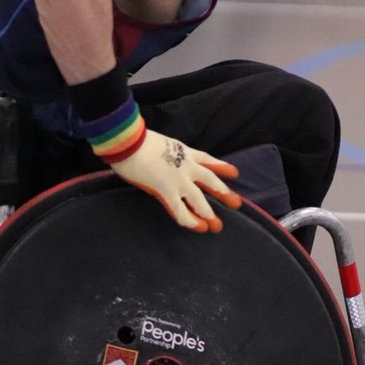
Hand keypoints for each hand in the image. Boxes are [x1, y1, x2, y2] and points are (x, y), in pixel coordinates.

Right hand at [107, 129, 241, 232]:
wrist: (129, 140)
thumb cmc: (134, 136)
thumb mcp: (159, 141)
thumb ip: (164, 150)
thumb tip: (158, 157)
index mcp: (183, 150)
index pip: (207, 159)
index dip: (221, 166)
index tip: (234, 173)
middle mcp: (186, 165)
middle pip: (210, 179)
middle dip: (223, 192)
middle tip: (236, 203)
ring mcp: (178, 178)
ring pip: (199, 199)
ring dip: (208, 213)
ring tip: (217, 226)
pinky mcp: (166, 190)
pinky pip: (180, 210)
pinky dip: (190, 220)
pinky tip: (198, 228)